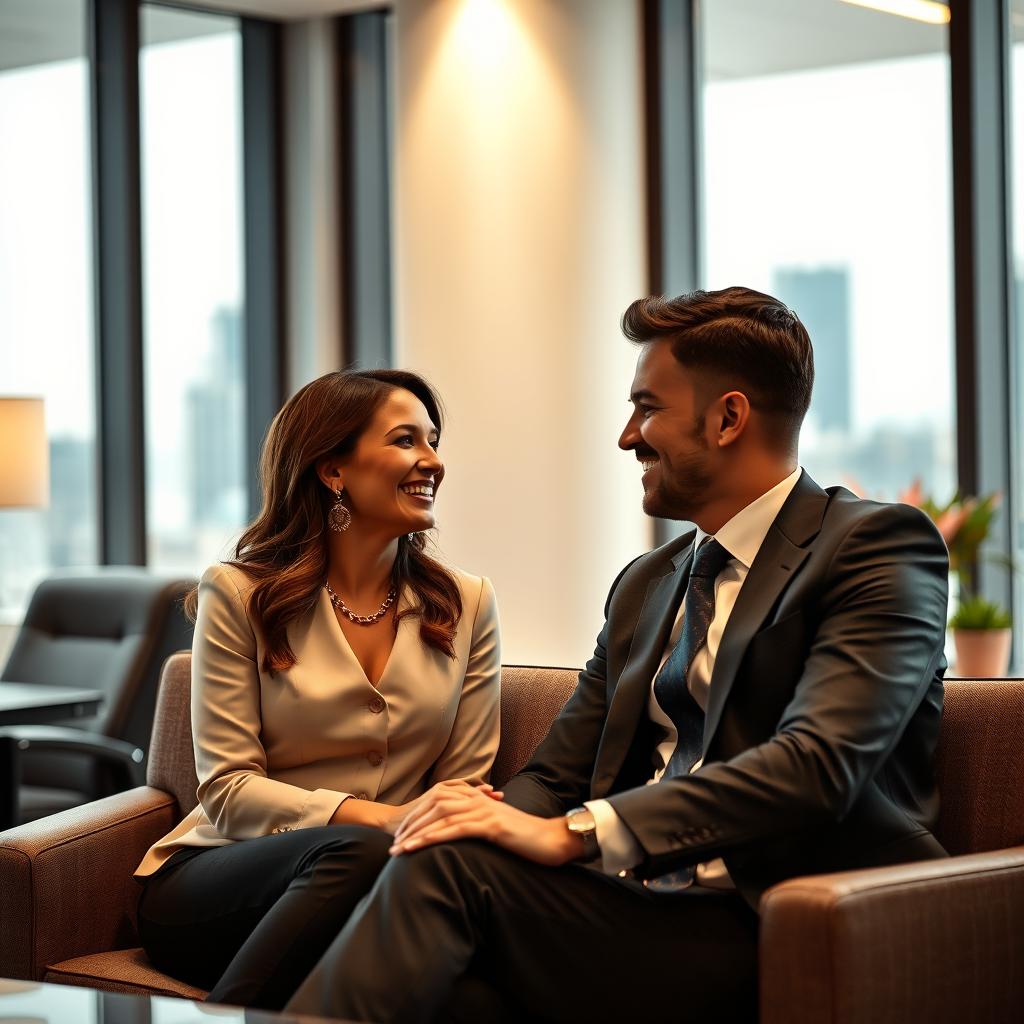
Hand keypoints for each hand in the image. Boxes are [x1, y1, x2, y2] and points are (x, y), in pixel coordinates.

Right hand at [331, 779, 502, 834]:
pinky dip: (462, 801)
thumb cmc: (413, 824)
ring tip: (493, 801)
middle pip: (469, 790)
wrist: (390, 824)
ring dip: (477, 796)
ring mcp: (435, 795)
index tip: (502, 798)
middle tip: (503, 798)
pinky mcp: (428, 801)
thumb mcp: (436, 820)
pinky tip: (474, 805)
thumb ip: (450, 817)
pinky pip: (449, 799)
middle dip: (485, 794)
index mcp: (444, 793)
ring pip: (462, 792)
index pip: (470, 792)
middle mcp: (440, 791)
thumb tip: (470, 825)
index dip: (485, 795)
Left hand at [390, 783, 581, 865]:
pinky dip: (434, 837)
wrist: (554, 839)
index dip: (419, 817)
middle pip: (435, 806)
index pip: (440, 802)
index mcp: (479, 800)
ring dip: (417, 833)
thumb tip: (464, 838)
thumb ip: (481, 828)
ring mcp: (484, 811)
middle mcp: (479, 801)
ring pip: (441, 817)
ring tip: (398, 850)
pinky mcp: (491, 825)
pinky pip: (456, 828)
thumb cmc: (528, 840)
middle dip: (411, 824)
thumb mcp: (500, 831)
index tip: (402, 835)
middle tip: (394, 843)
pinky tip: (420, 847)